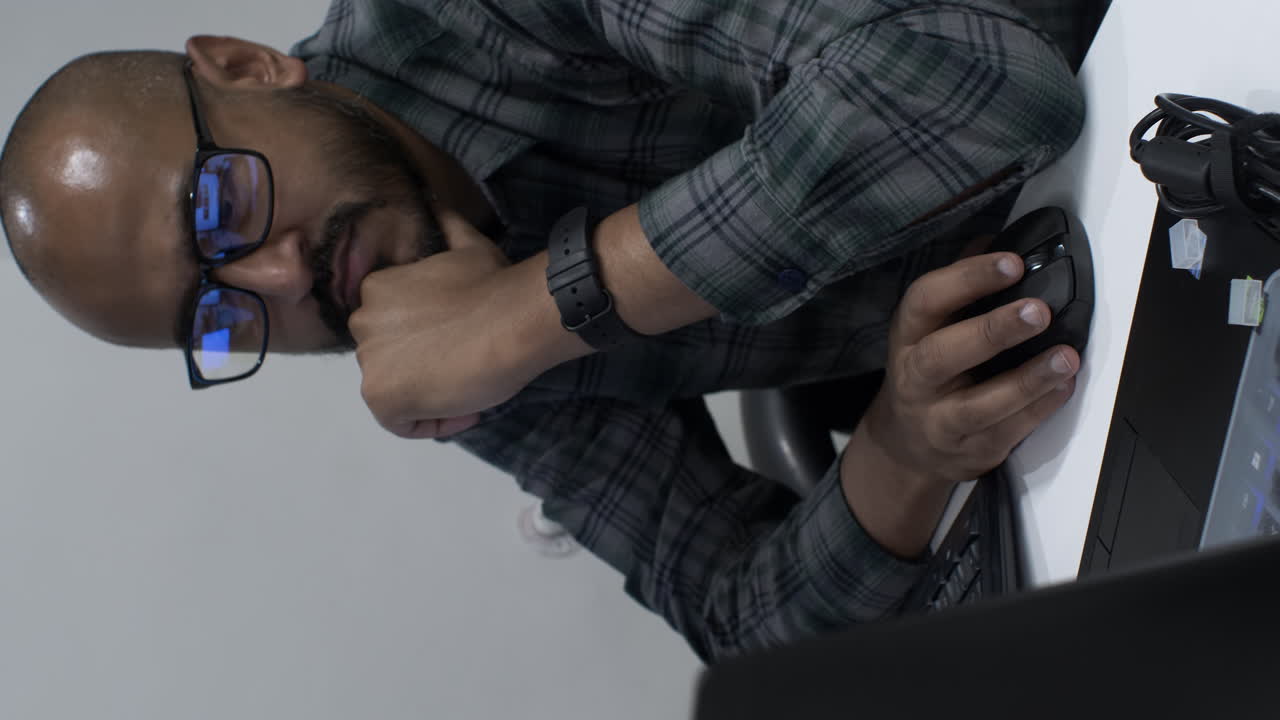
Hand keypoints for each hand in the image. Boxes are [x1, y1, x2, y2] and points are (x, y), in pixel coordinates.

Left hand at [349, 207, 534, 438]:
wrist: (512, 319)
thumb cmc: (494, 284)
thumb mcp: (467, 245)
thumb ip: (446, 227)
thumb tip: (435, 200)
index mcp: (375, 290)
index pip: (393, 328)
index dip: (430, 339)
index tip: (464, 340)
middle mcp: (361, 324)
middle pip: (392, 359)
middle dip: (427, 366)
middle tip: (470, 365)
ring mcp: (368, 361)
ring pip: (397, 391)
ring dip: (432, 394)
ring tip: (472, 386)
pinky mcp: (382, 396)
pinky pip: (402, 423)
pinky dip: (433, 423)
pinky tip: (466, 408)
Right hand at [859, 251, 1079, 488]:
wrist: (907, 447)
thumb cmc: (928, 373)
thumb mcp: (929, 328)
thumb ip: (960, 288)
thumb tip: (995, 238)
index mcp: (908, 336)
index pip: (926, 301)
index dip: (967, 279)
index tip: (1011, 263)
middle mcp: (916, 378)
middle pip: (945, 355)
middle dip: (993, 331)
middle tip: (1038, 312)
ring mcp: (939, 419)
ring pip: (980, 404)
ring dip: (1027, 380)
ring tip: (1065, 357)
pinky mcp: (970, 451)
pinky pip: (1007, 432)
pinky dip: (1039, 409)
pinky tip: (1063, 386)